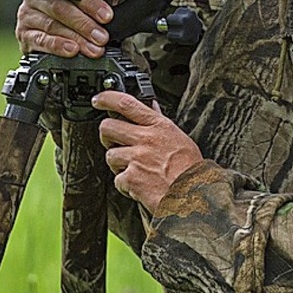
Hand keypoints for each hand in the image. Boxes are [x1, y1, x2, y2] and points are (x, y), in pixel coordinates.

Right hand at [15, 0, 113, 57]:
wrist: (57, 36)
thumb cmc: (76, 12)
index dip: (92, 3)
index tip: (108, 16)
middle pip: (61, 8)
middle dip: (85, 24)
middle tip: (102, 37)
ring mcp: (28, 17)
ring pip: (53, 26)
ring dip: (76, 38)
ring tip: (93, 48)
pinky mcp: (24, 36)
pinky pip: (41, 41)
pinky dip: (57, 46)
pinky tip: (71, 50)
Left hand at [94, 91, 202, 213]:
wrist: (194, 194)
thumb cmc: (189, 167)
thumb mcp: (178, 137)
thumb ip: (160, 122)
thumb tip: (151, 107)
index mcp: (158, 126)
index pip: (127, 104)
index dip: (107, 98)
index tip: (98, 100)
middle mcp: (146, 139)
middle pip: (108, 127)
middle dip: (106, 135)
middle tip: (112, 141)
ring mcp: (137, 158)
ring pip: (110, 155)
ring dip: (118, 163)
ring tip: (134, 168)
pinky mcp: (131, 178)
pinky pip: (117, 179)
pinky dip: (125, 184)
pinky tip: (139, 184)